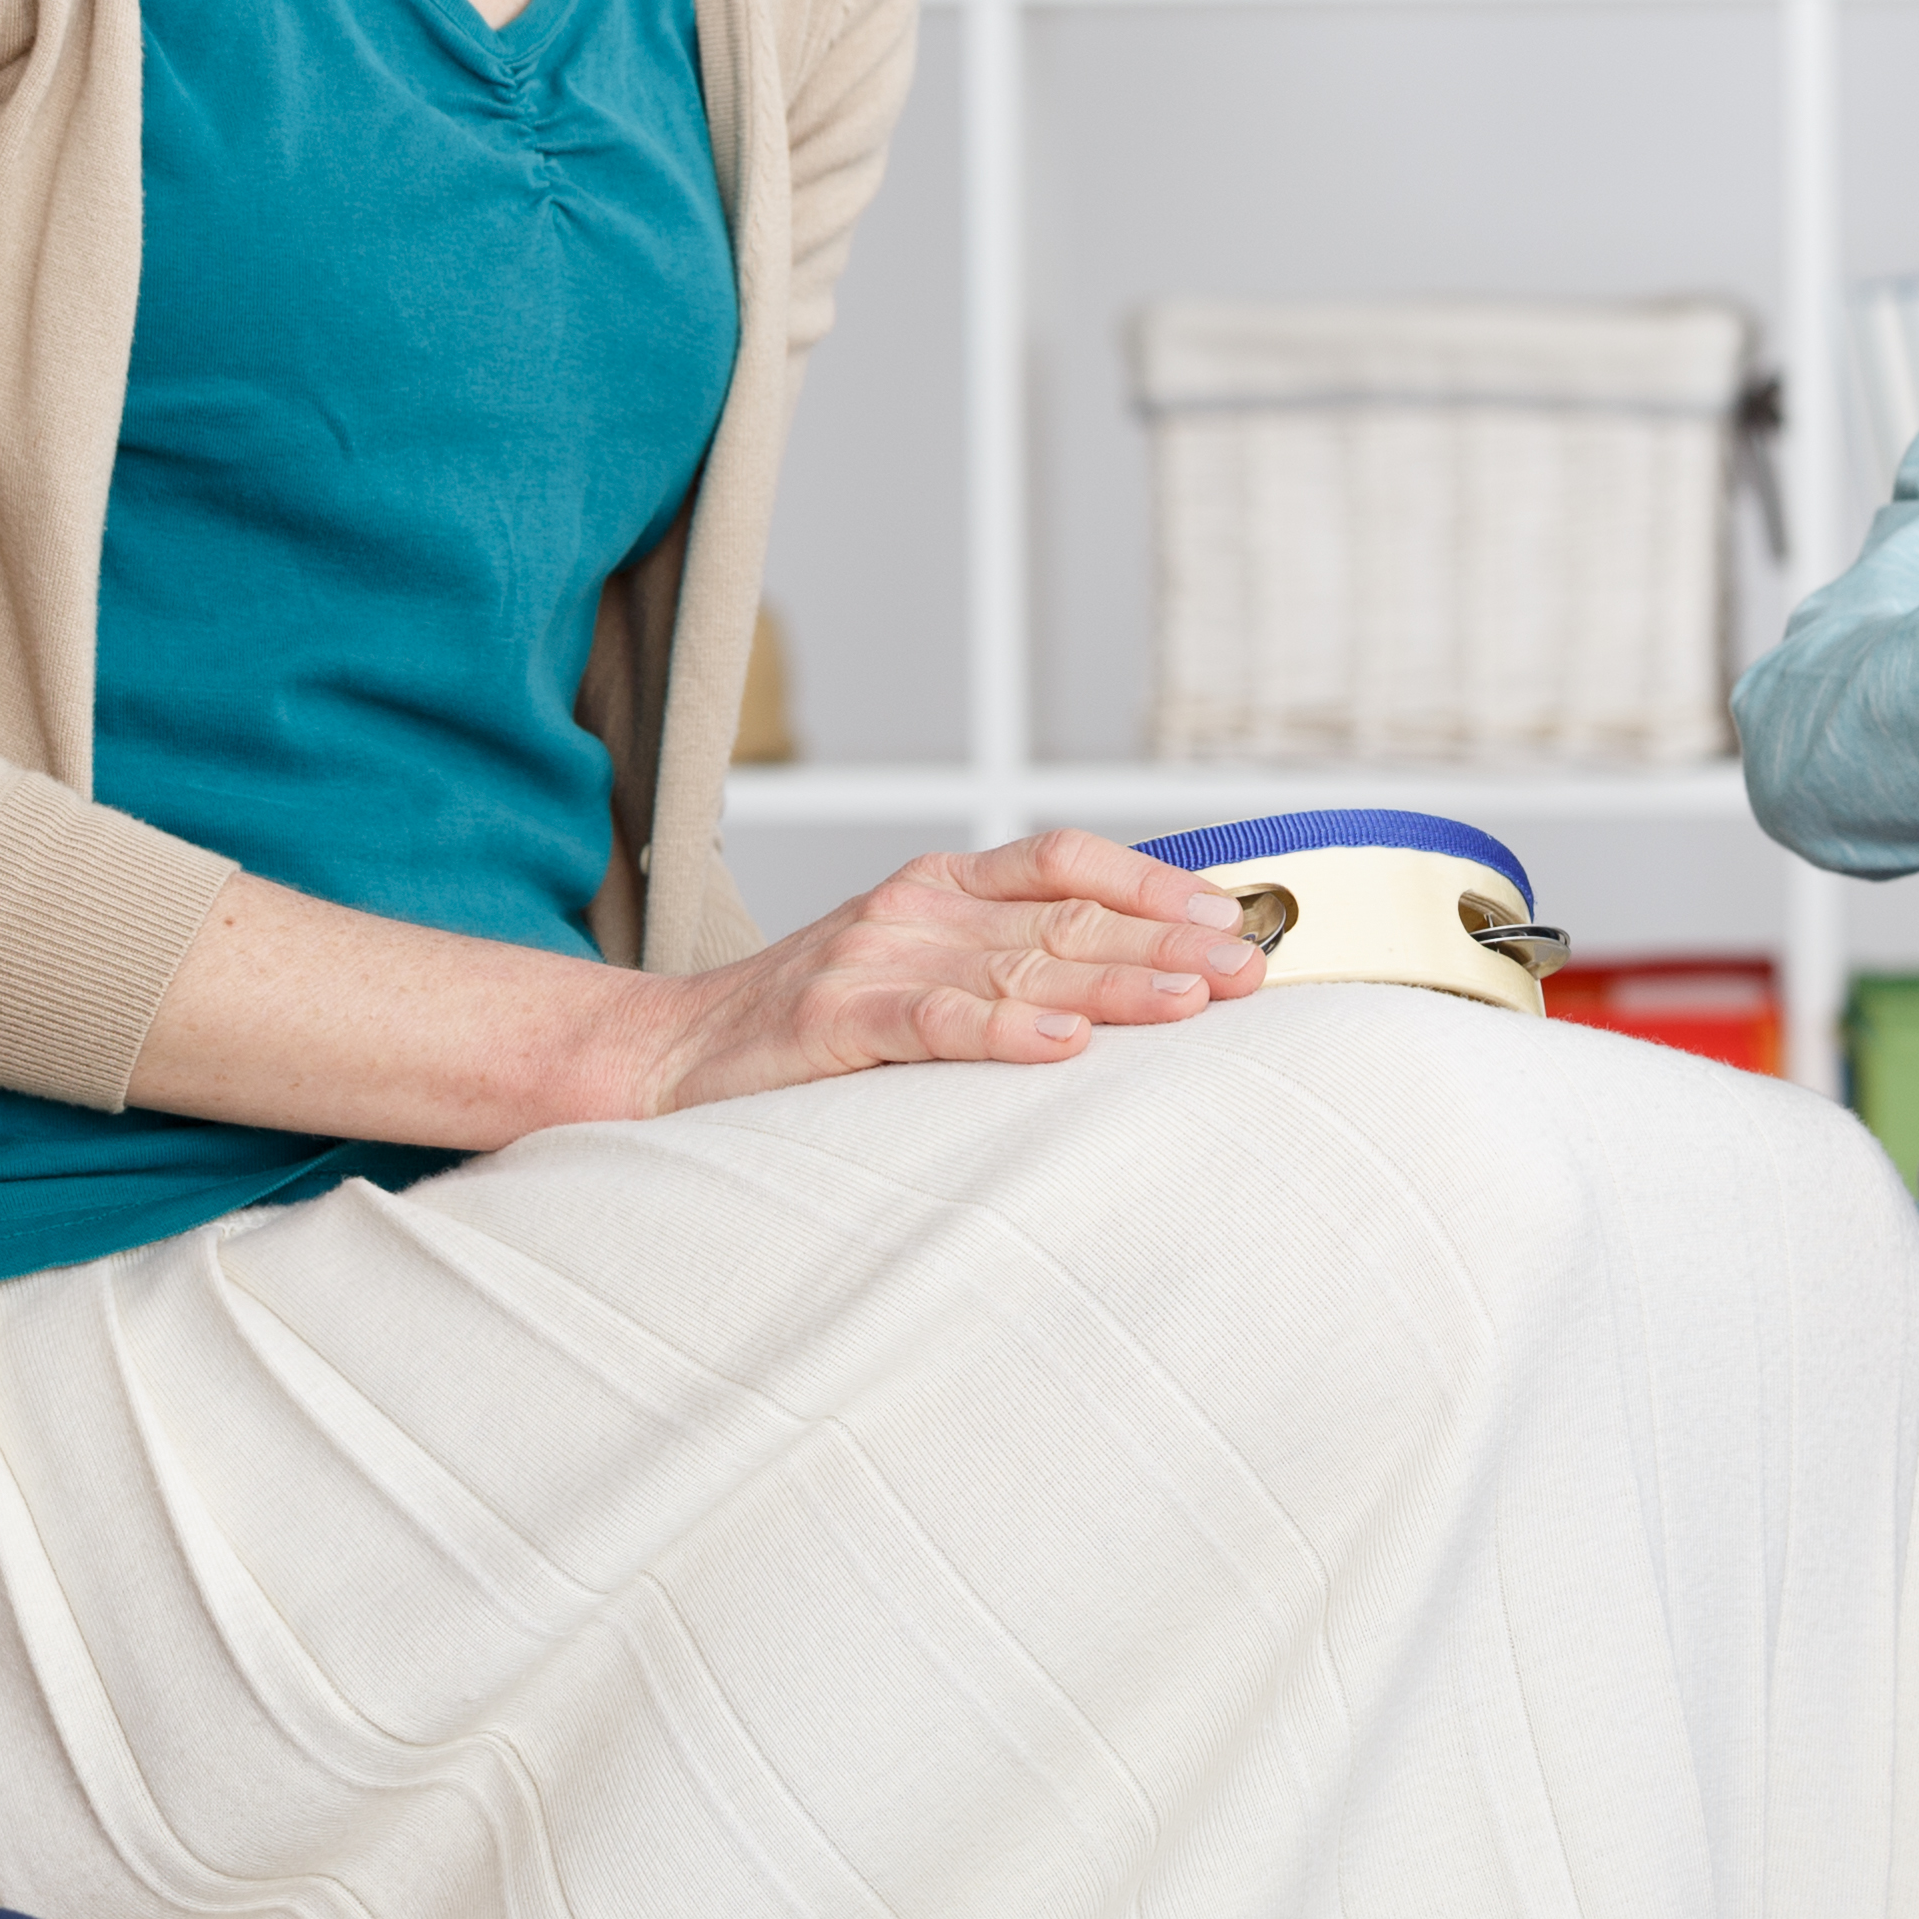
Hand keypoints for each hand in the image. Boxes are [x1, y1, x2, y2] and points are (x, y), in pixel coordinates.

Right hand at [619, 830, 1272, 1115]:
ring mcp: (873, 957)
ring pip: (1019, 966)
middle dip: (1166, 939)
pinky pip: (936, 1022)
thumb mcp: (913, 969)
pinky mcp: (835, 1019)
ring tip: (1192, 1000)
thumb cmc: (808, 1027)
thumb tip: (1137, 983)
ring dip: (1116, 982)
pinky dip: (1006, 1032)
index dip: (1153, 881)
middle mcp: (916, 908)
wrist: (670, 1057)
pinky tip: (1066, 1045)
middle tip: (1249, 969)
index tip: (1232, 913)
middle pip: (1064, 914)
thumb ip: (1005, 965)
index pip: (1065, 861)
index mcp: (940, 886)